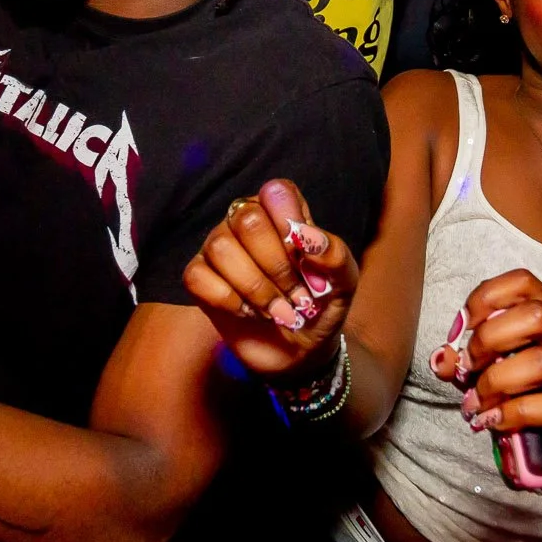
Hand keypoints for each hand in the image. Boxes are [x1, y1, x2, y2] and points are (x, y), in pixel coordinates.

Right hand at [182, 178, 358, 381]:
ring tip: (278, 311)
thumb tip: (307, 237)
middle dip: (276, 266)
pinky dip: (228, 300)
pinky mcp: (200, 277)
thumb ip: (335, 255)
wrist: (300, 349)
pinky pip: (197, 276)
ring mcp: (219, 247)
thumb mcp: (344, 283)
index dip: (290, 223)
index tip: (305, 257)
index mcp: (283, 211)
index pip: (277, 192)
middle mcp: (246, 220)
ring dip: (255, 288)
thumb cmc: (322, 306)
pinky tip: (249, 312)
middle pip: (247, 220)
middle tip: (296, 295)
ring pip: (220, 248)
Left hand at [429, 270, 541, 500]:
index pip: (524, 283)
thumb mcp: (490, 376)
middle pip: (537, 315)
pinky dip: (513, 413)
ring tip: (477, 403)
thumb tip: (441, 359)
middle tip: (468, 368)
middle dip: (490, 339)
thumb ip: (466, 364)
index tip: (461, 329)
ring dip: (497, 382)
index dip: (486, 298)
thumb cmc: (529, 402)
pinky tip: (494, 421)